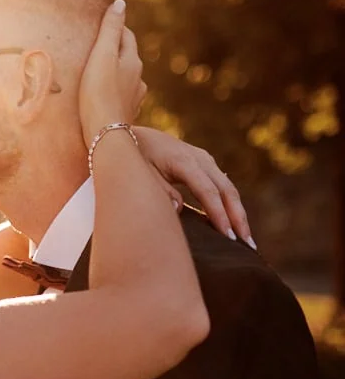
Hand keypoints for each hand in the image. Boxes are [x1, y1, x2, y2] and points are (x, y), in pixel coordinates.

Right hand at [79, 0, 144, 144]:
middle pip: (126, 57)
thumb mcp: (103, 54)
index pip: (126, 35)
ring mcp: (133, 98)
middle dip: (114, 50)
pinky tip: (103, 96)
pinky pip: (120, 96)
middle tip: (96, 46)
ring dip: (114, 73)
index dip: (114, 27)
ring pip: (124, 78)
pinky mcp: (125, 115)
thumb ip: (111, 29)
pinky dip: (112, 91)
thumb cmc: (99, 92)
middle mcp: (138, 79)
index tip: (102, 23)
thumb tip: (120, 3)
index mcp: (133, 61)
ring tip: (97, 73)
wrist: (104, 134)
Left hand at [136, 127, 254, 245]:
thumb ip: (161, 192)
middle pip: (226, 190)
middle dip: (238, 218)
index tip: (228, 236)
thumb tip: (178, 210)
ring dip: (239, 213)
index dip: (219, 214)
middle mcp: (200, 158)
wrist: (131, 134)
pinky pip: (222, 186)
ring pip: (229, 188)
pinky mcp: (205, 164)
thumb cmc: (134, 158)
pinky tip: (235, 223)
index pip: (208, 192)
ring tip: (246, 239)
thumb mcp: (141, 175)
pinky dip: (231, 204)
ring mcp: (205, 160)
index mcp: (183, 161)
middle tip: (248, 244)